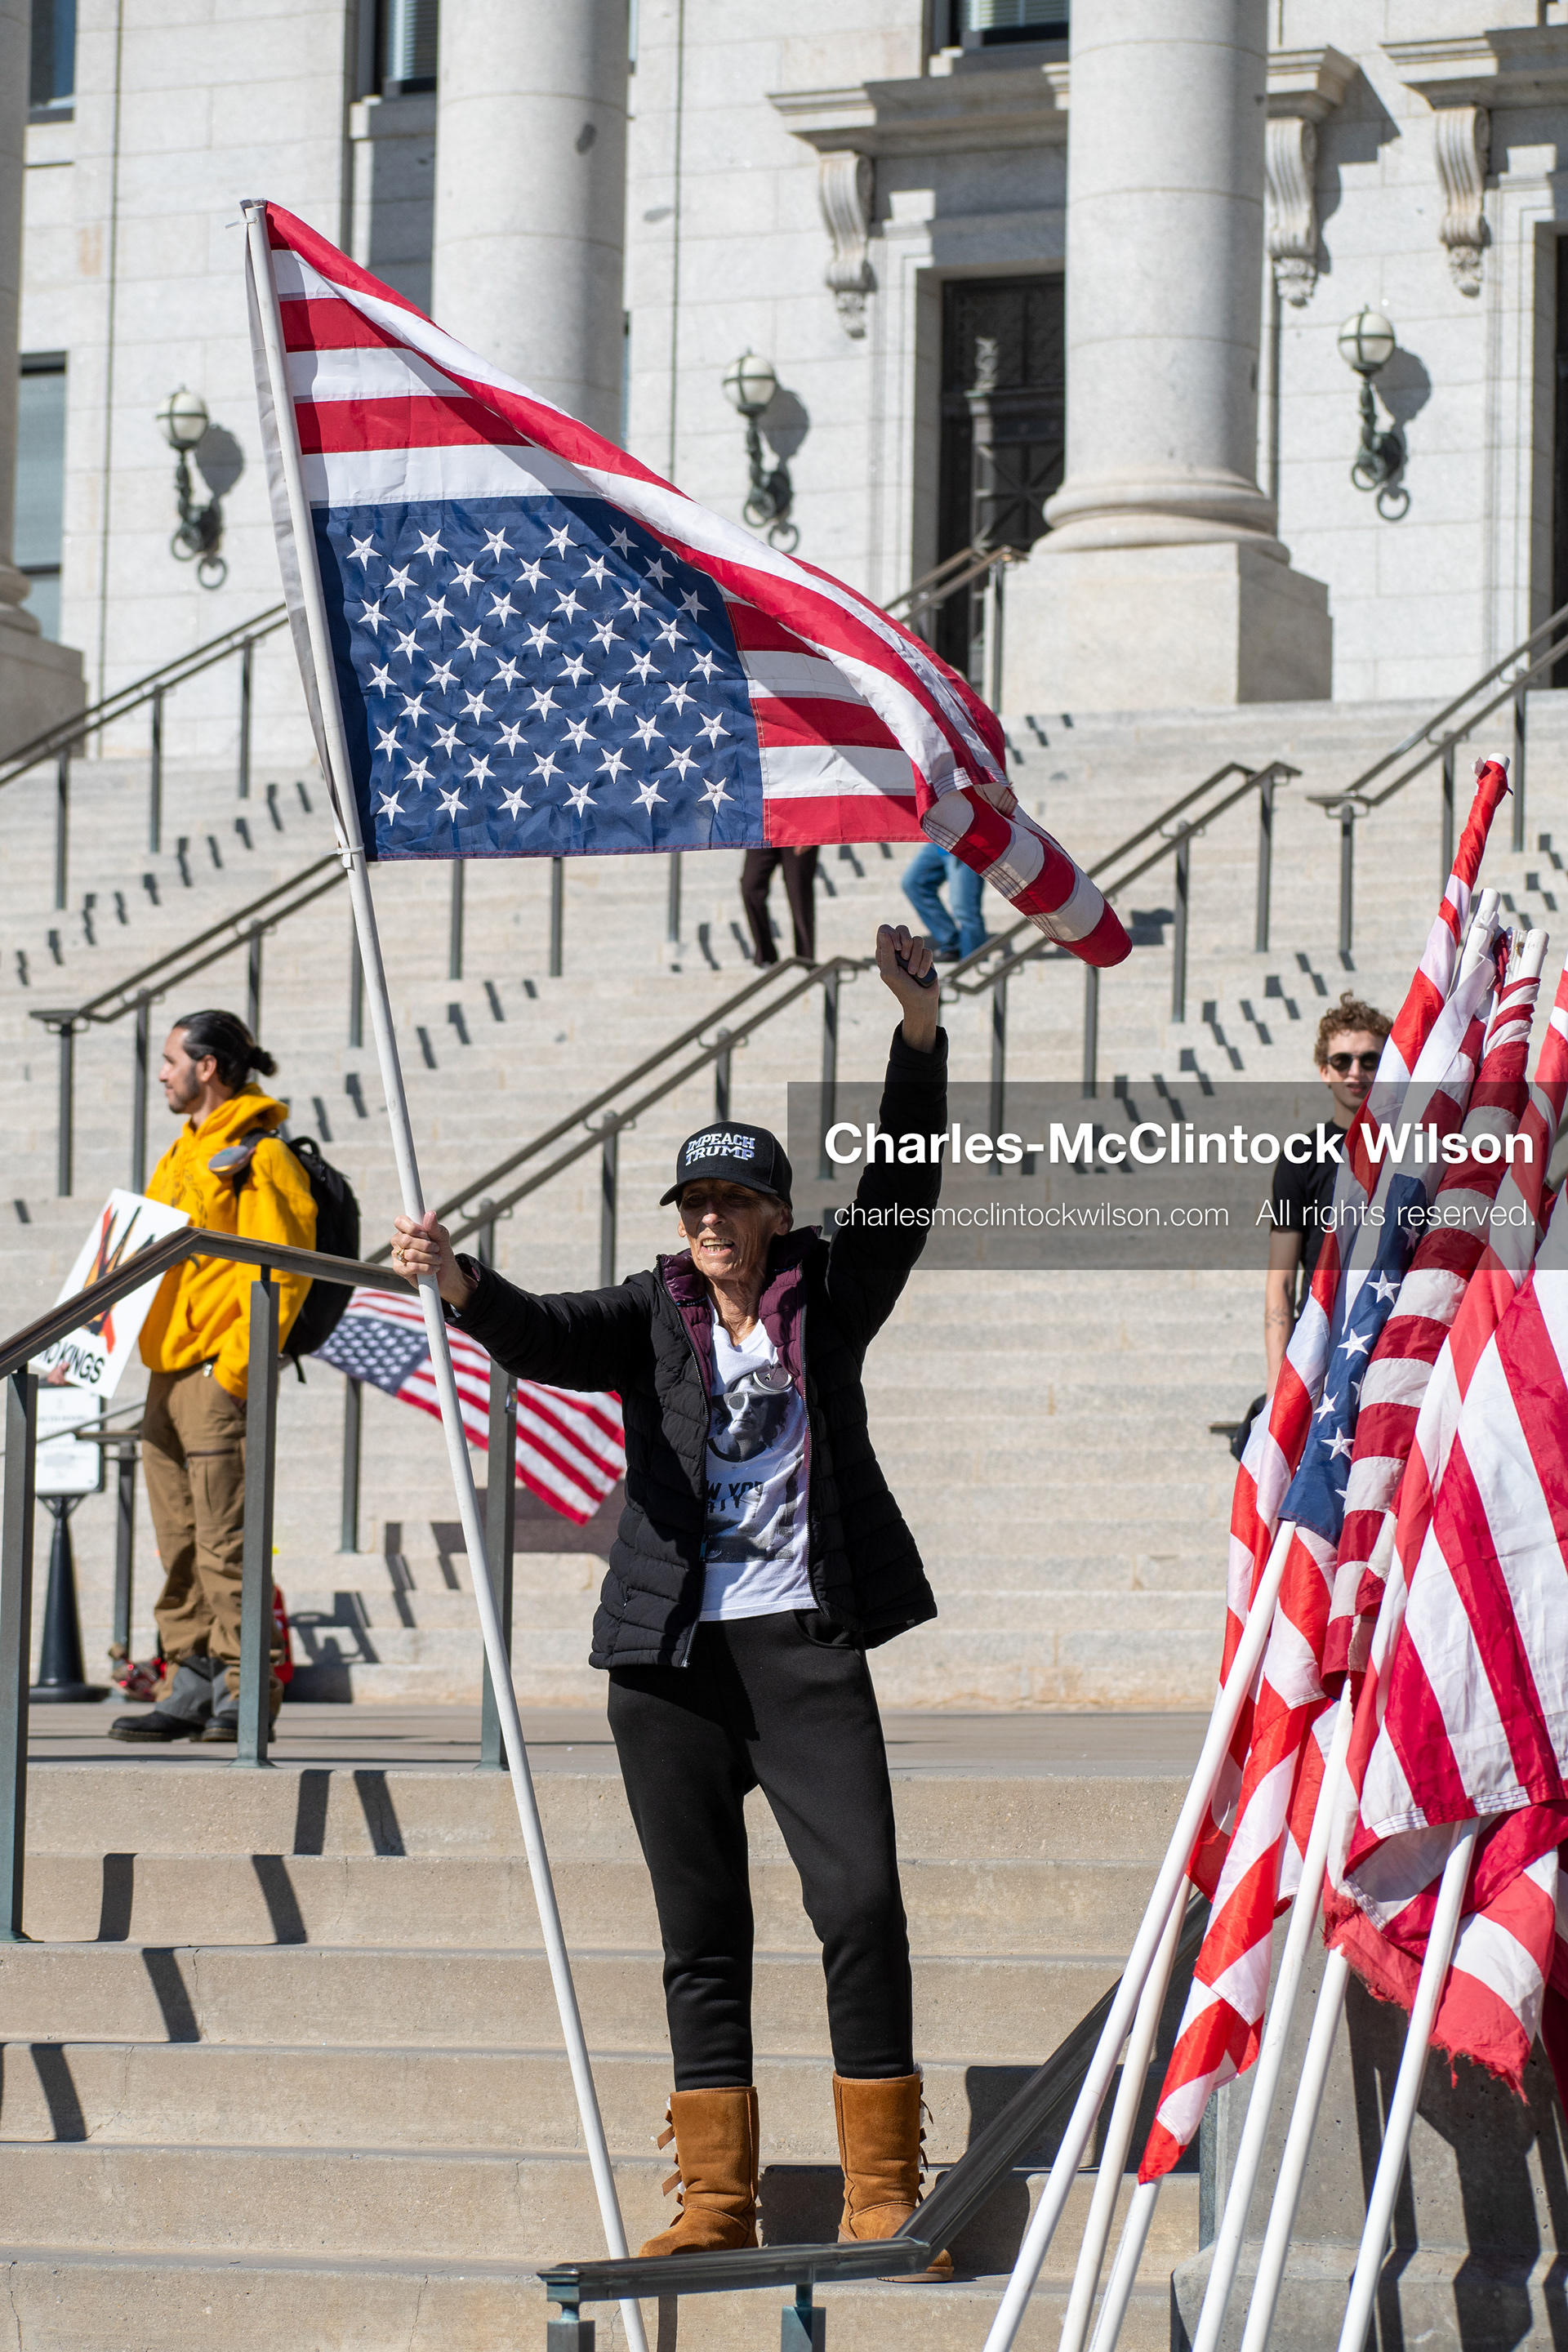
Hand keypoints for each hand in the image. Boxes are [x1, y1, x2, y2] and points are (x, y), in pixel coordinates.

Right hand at [391, 1211, 474, 1308]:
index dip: (412, 1228)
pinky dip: (426, 1268)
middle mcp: (399, 1240)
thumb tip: (430, 1214)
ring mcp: (397, 1255)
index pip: (400, 1221)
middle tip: (436, 1248)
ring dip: (429, 1258)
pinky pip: (411, 1267)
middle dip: (425, 1245)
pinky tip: (433, 1268)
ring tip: (437, 1259)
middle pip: (406, 1240)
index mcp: (407, 1229)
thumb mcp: (442, 1237)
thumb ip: (434, 1227)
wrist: (446, 1271)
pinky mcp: (399, 1269)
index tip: (426, 1234)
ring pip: (410, 1254)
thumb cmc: (441, 1251)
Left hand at [875, 921, 937, 1051]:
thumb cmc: (901, 988)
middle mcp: (898, 949)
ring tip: (913, 972)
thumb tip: (884, 932)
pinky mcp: (925, 957)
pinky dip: (925, 964)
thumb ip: (886, 952)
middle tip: (905, 956)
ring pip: (917, 939)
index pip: (885, 931)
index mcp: (885, 952)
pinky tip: (921, 975)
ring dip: (916, 957)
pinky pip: (927, 950)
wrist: (920, 1001)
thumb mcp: (890, 972)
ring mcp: (913, 952)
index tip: (897, 948)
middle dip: (906, 941)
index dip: (891, 934)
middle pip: (902, 929)